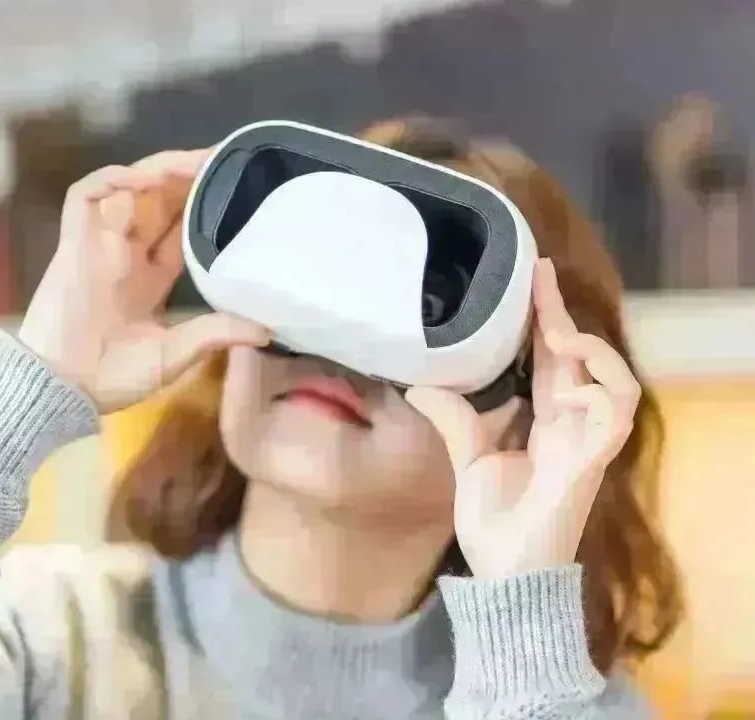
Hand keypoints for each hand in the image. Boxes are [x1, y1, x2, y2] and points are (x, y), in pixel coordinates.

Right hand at [19, 150, 269, 411]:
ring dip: (159, 169)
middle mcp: (127, 254)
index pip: (182, 228)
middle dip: (188, 178)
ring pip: (129, 188)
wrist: (61, 389)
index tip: (237, 189)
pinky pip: (86, 196)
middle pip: (159, 200)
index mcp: (151, 278)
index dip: (205, 206)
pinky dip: (113, 179)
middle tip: (222, 160)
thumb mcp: (176, 354)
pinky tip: (145, 178)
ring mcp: (99, 245)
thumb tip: (269, 330)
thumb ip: (216, 333)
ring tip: (194, 163)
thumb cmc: (112, 378)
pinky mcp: (73, 242)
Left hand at [405, 258, 640, 579]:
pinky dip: (598, 391)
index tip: (532, 280)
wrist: (505, 573)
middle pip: (577, 359)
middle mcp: (570, 426)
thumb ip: (453, 421)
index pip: (549, 361)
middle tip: (541, 275)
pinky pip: (614, 416)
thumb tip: (417, 385)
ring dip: (592, 352)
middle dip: (561, 314)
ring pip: (617, 382)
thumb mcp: (467, 460)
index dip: (544, 321)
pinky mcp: (590, 463)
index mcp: (545, 423)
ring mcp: (585, 444)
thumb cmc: (494, 522)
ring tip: (559, 336)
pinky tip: (567, 385)